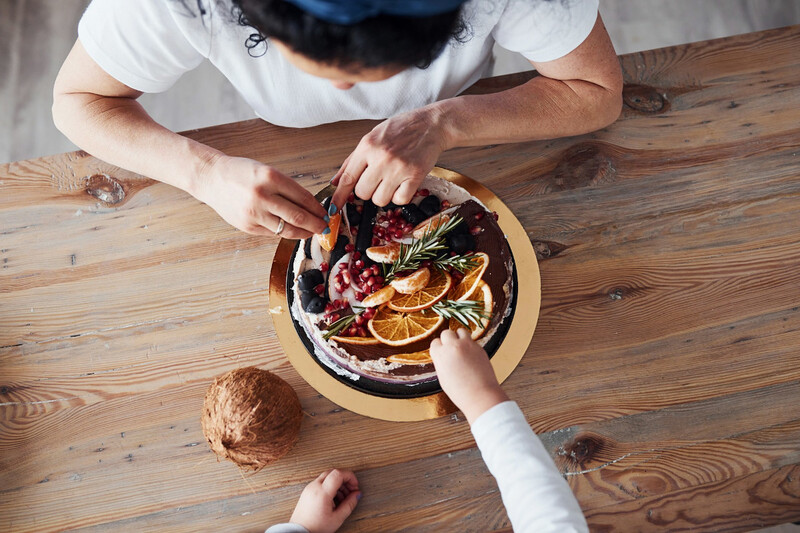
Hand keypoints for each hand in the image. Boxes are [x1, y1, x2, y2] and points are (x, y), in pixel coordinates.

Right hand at [195, 154, 327, 237]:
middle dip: (316, 224)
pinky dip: (285, 233)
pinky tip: (293, 231)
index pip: (303, 197)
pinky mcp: (247, 226)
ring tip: (311, 232)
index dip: (318, 208)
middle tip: (324, 227)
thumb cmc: (242, 173)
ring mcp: (254, 213)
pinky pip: (272, 233)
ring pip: (287, 230)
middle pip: (298, 217)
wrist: (212, 178)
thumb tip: (311, 207)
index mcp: (270, 177)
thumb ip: (287, 189)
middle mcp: (262, 196)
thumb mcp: (267, 172)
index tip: (325, 213)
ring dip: (303, 233)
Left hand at [289, 469, 360, 532]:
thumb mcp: (337, 518)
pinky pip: (321, 482)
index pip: (338, 473)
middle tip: (351, 490)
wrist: (299, 532)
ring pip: (327, 476)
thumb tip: (357, 494)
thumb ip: (349, 504)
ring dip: (338, 482)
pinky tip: (334, 498)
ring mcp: (309, 488)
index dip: (350, 476)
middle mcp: (314, 487)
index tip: (355, 485)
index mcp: (322, 492)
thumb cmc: (315, 528)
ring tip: (343, 497)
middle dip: (345, 478)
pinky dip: (330, 486)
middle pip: (333, 472)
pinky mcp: (307, 491)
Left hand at [330, 106, 447, 208]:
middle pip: (362, 193)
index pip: (348, 178)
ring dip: (384, 195)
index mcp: (367, 146)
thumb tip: (336, 181)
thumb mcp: (372, 137)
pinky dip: (400, 196)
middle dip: (368, 190)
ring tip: (391, 180)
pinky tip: (403, 183)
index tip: (333, 207)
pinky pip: (400, 200)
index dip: (339, 196)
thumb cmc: (402, 129)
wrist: (431, 124)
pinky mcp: (415, 176)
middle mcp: (381, 157)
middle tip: (377, 179)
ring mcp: (398, 168)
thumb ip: (352, 161)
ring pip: (379, 200)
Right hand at [429, 328, 508, 423]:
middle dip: (447, 340)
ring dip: (459, 337)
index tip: (442, 353)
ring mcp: (467, 345)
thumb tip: (444, 355)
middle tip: (451, 349)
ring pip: (460, 331)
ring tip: (461, 347)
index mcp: (440, 355)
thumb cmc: (460, 391)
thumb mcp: (442, 377)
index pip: (435, 342)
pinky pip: (471, 340)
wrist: (480, 395)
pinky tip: (471, 355)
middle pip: (446, 333)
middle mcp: (452, 346)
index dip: (438, 348)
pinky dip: (470, 344)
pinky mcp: (479, 347)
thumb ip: (442, 362)